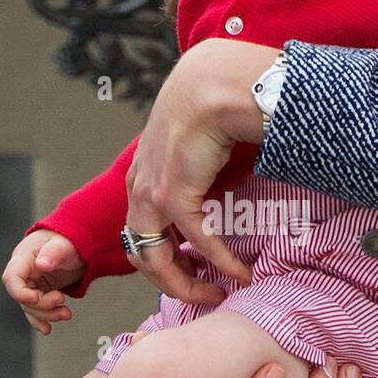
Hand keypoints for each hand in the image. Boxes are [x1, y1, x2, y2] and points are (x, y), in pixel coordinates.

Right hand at [2, 229, 85, 333]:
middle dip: (42, 306)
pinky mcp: (40, 292)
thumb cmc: (67, 240)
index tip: (36, 298)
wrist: (76, 246)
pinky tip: (47, 328)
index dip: (20, 292)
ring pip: (31, 307)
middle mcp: (24, 272)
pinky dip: (42, 320)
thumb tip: (42, 264)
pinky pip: (36, 309)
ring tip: (66, 314)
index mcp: (23, 257)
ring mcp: (31, 283)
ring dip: (47, 314)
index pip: (11, 278)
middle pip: (22, 297)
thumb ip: (53, 253)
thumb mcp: (63, 244)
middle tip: (61, 303)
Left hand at [123, 38, 280, 306]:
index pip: (141, 234)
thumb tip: (218, 175)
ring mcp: (151, 194)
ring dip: (190, 284)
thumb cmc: (209, 103)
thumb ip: (196, 163)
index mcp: (140, 177)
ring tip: (218, 295)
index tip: (193, 273)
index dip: (164, 261)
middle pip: (142, 255)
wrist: (212, 82)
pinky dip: (220, 262)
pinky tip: (239, 273)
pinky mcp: (173, 195)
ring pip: (158, 260)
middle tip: (205, 295)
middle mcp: (138, 189)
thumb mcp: (194, 141)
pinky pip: (198, 243)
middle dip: (173, 283)